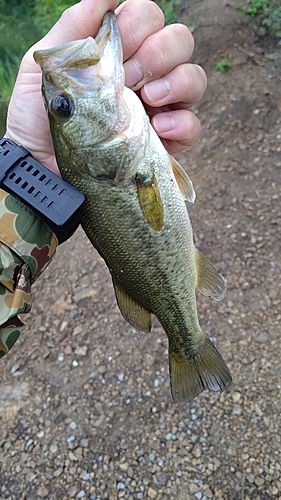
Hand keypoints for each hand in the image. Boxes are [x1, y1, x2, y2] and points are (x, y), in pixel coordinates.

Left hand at [5, 0, 206, 174]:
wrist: (42, 168)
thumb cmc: (39, 117)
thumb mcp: (45, 66)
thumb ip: (73, 29)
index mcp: (118, 53)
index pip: (149, 17)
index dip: (139, 25)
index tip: (118, 48)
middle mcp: (144, 76)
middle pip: (179, 41)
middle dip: (158, 52)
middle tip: (131, 77)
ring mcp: (158, 109)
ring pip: (195, 77)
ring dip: (177, 81)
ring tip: (149, 99)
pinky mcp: (165, 143)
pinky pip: (193, 125)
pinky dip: (182, 123)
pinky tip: (159, 128)